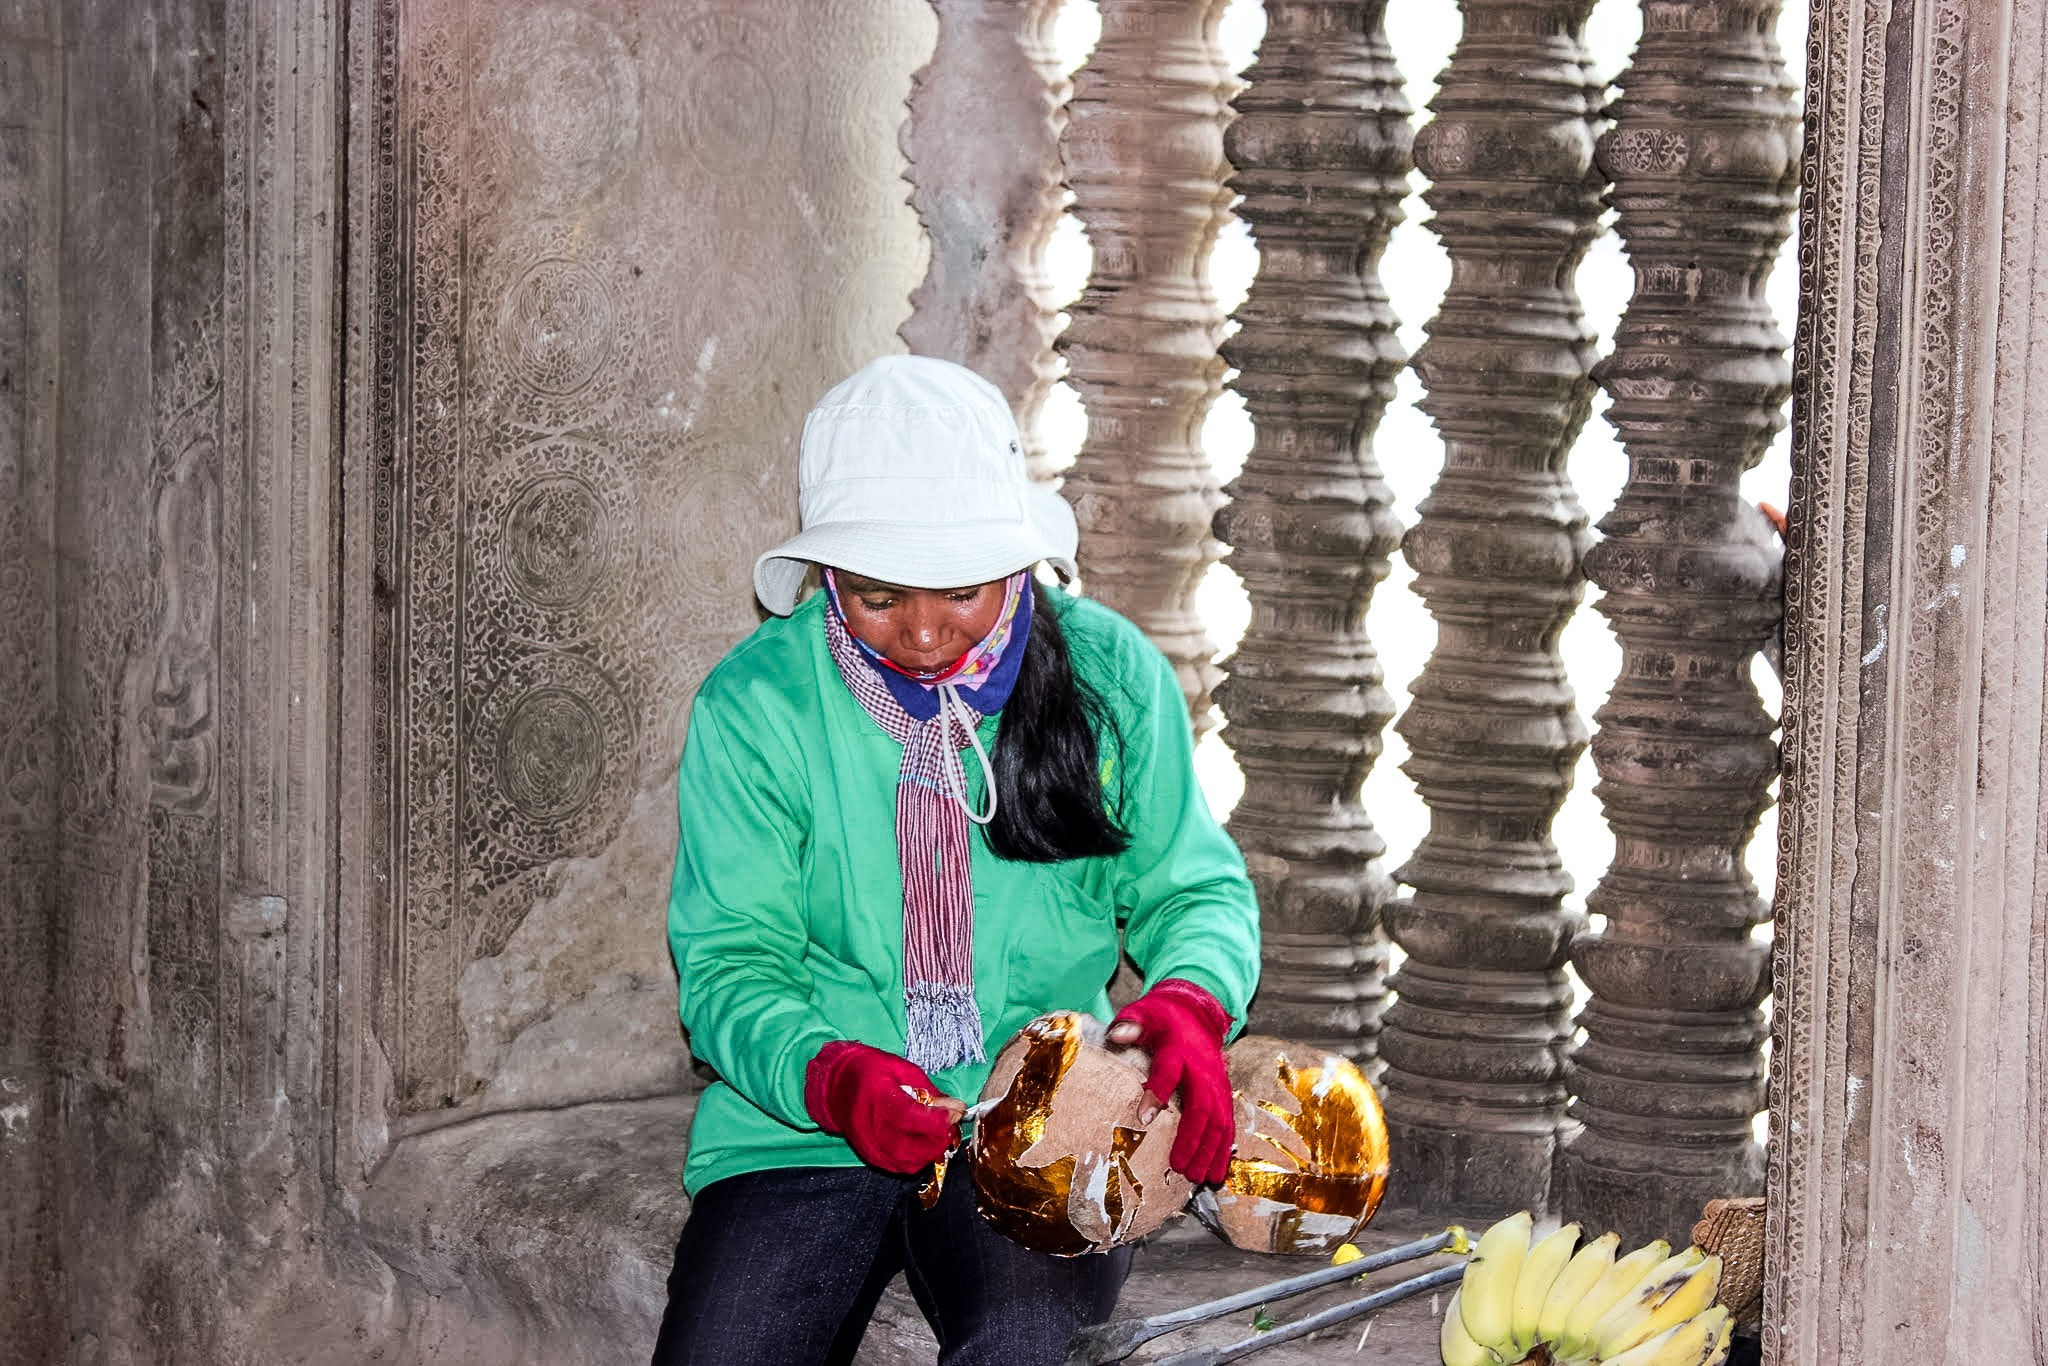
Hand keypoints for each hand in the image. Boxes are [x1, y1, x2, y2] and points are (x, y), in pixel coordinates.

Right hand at [804, 1041, 965, 1173]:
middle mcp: (870, 1125)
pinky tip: (923, 1146)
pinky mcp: (868, 1155)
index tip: (956, 1111)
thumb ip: (929, 1090)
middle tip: (949, 1125)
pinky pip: (897, 1167)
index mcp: (878, 1097)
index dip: (939, 1118)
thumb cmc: (870, 1070)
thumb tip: (955, 1107)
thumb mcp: (902, 1069)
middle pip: (911, 1146)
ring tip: (938, 1135)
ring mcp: (868, 1144)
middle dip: (938, 1139)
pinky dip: (916, 1160)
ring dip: (929, 1152)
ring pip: (906, 1162)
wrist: (836, 1084)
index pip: (912, 1117)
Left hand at [1106, 978, 1234, 1184]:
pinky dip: (1224, 1149)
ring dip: (1211, 1151)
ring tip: (1199, 1178)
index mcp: (1178, 1050)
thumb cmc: (1162, 1020)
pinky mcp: (1224, 1094)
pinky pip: (1228, 1124)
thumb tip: (1117, 1034)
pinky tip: (1217, 1172)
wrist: (1195, 1015)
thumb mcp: (1144, 1013)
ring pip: (1220, 1120)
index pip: (1168, 1071)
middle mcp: (1202, 1069)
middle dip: (1193, 1138)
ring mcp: (1217, 1083)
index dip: (1157, 1092)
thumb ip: (1130, 1023)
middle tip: (1180, 1167)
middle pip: (1201, 1105)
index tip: (1144, 1117)